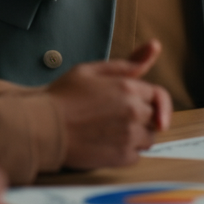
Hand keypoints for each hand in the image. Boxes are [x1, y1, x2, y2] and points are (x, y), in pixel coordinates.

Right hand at [47, 40, 172, 169]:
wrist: (44, 126)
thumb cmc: (64, 95)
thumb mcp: (90, 70)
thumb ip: (127, 63)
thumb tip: (155, 46)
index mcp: (128, 88)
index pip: (159, 96)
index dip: (157, 102)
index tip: (155, 110)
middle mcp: (134, 112)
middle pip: (155, 119)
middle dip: (141, 117)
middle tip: (115, 116)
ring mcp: (129, 136)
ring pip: (148, 139)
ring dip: (136, 135)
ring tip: (109, 129)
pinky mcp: (122, 157)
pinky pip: (136, 155)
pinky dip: (125, 151)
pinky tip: (105, 142)